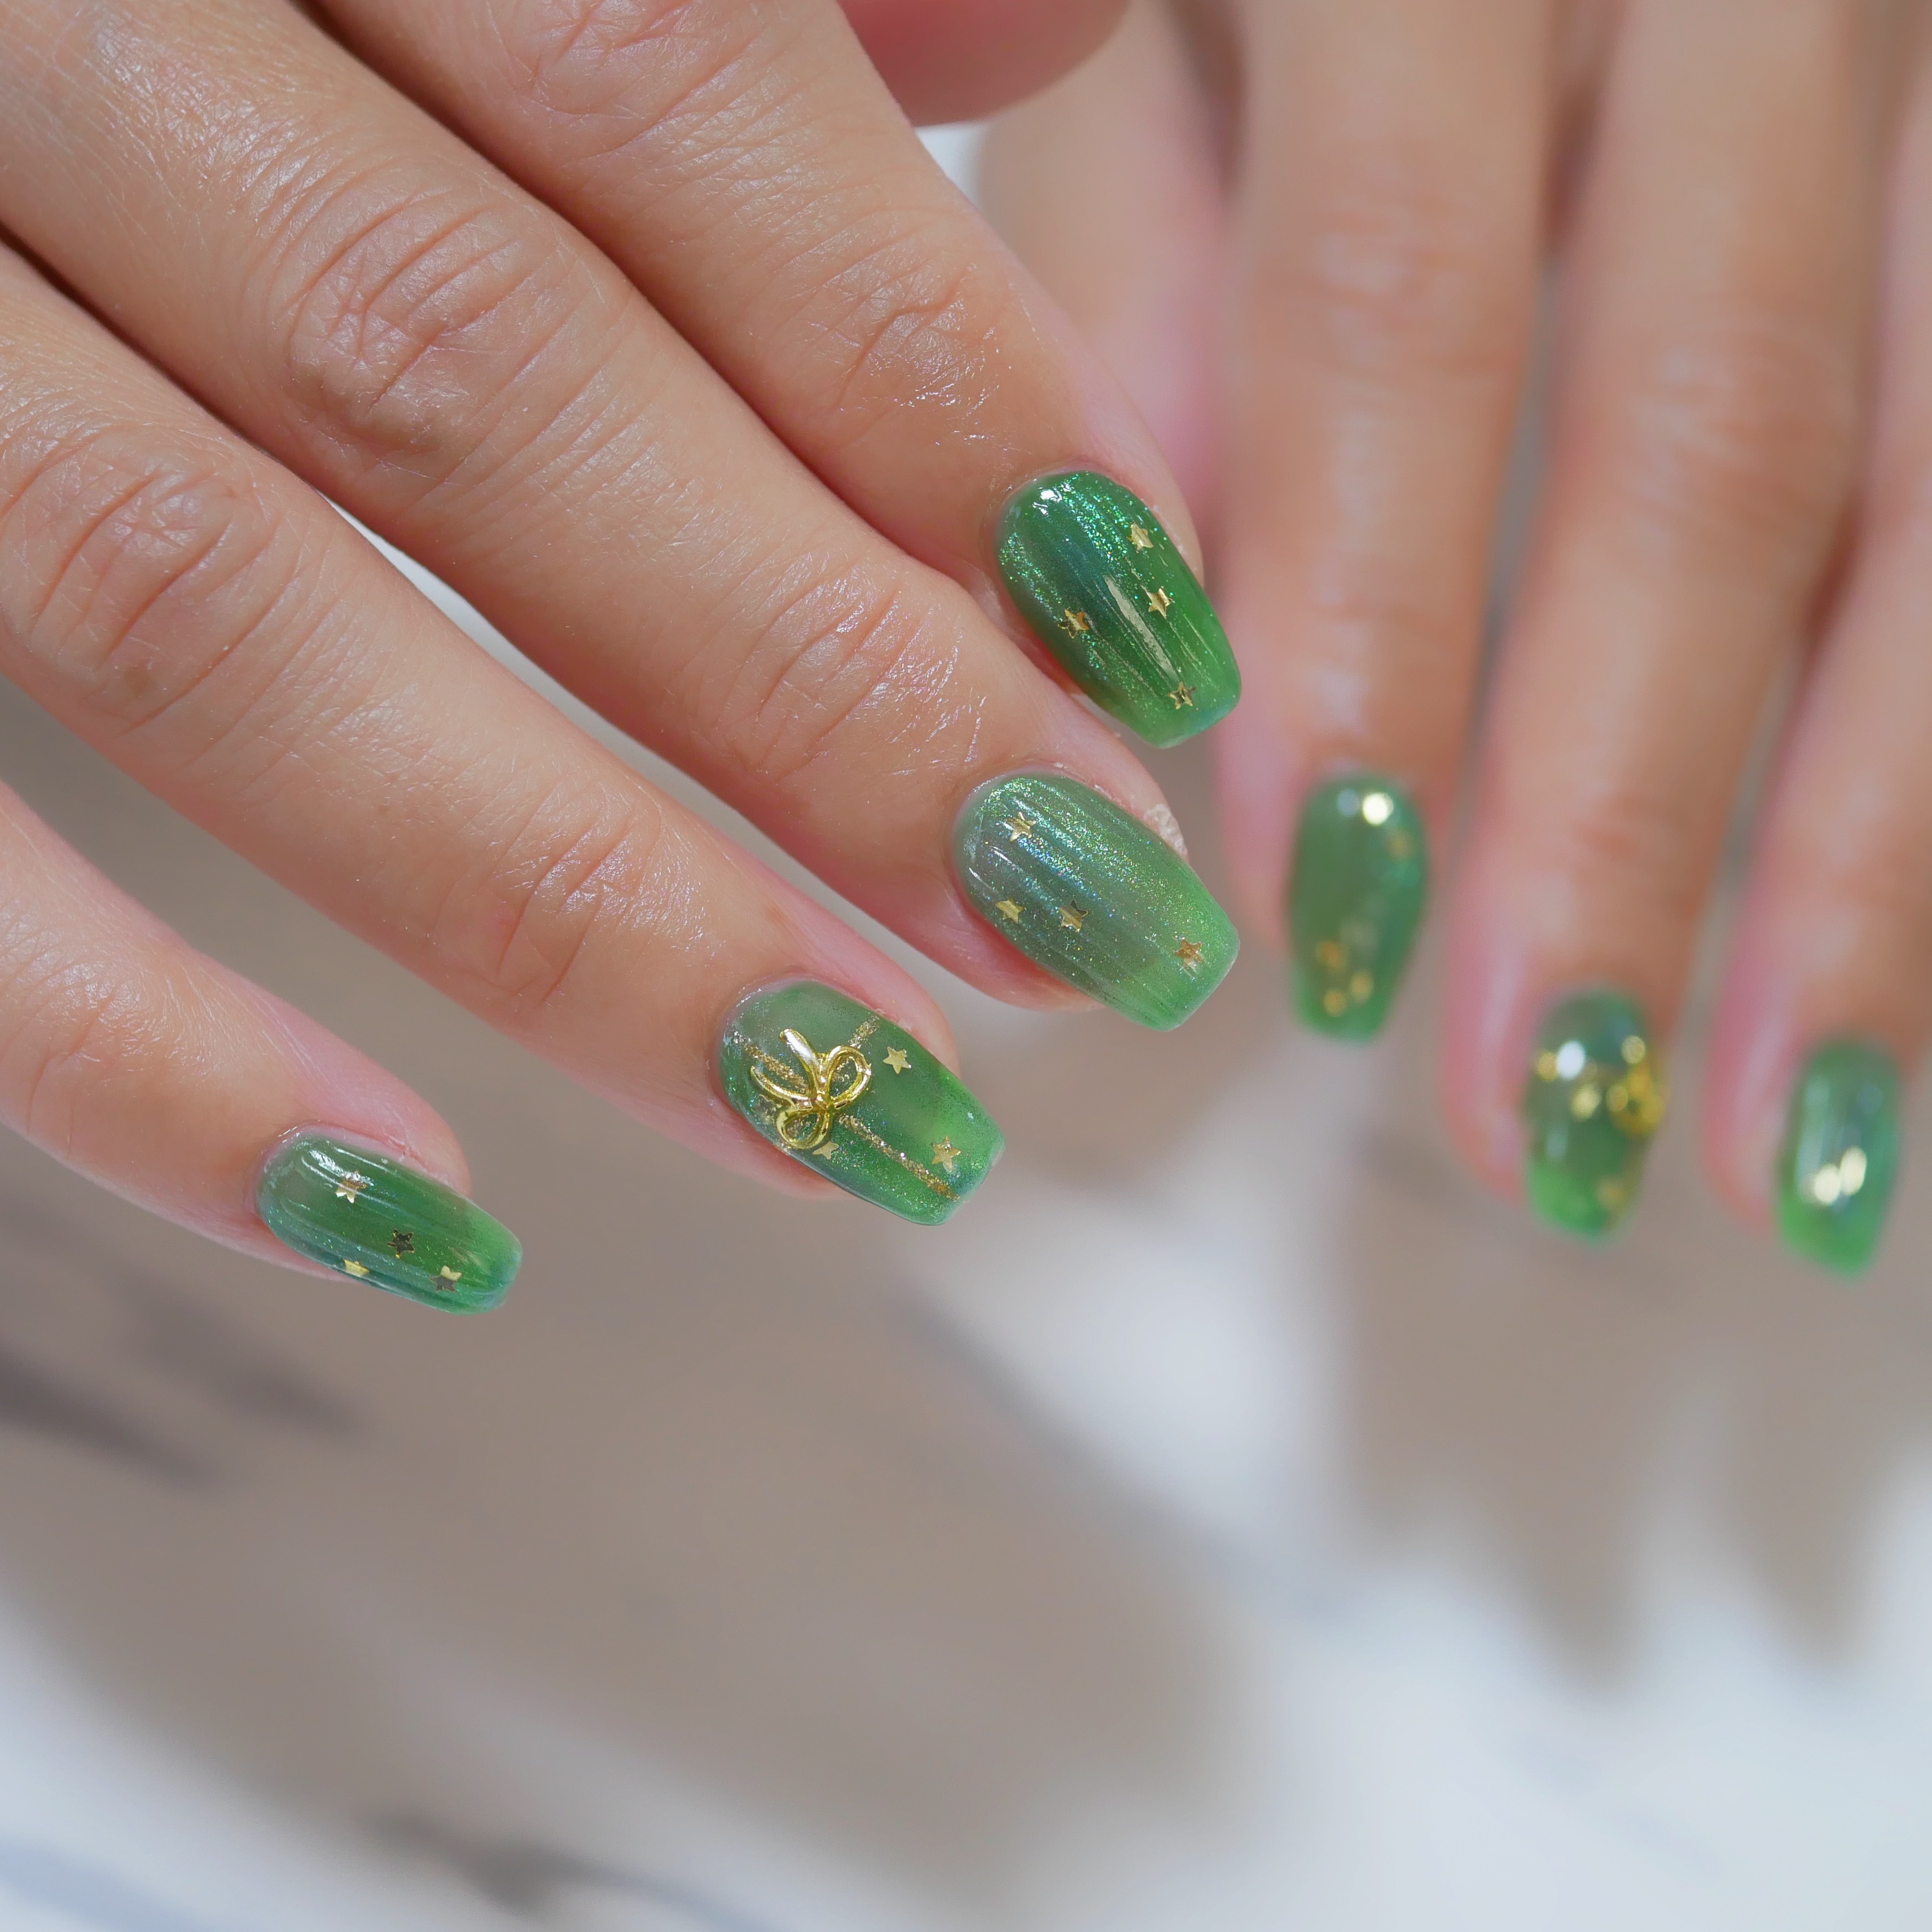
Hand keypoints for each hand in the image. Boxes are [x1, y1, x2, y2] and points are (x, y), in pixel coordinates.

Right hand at [0, 0, 1244, 1301]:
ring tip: (852, 1104)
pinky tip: (405, 1210)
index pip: (679, 92)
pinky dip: (126, 1050)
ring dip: (577, 907)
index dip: (945, 385)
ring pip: (214, 617)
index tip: (1145, 644)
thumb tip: (1029, 36)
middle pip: (485, 390)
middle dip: (822, 693)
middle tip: (1079, 921)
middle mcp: (26, 19)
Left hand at [990, 0, 1930, 1268]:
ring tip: (1780, 1132)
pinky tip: (1893, 990)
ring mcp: (1927, 61)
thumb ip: (1136, 274)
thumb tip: (1123, 630)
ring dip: (1874, 847)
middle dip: (1629, 807)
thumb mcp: (1161, 41)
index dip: (1369, 626)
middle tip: (1543, 1111)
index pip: (1399, 296)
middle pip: (1718, 425)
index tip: (1312, 921)